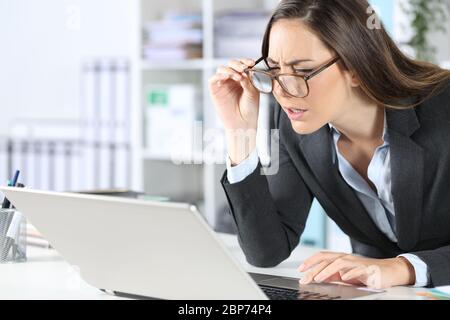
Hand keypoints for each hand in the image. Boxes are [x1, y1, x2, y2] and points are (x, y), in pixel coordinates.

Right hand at [209, 58, 259, 130]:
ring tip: (238, 76)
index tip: (251, 63)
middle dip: (238, 64)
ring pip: (222, 69)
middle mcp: (232, 79)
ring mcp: (223, 83)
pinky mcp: (215, 90)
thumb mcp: (253, 92)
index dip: (245, 61)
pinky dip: (219, 75)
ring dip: (230, 70)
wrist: (243, 122)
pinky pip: (213, 79)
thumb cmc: (250, 108)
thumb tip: (243, 70)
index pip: (242, 64)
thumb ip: (248, 80)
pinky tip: (227, 77)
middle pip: (231, 64)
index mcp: (243, 77)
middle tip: (244, 69)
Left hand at [298, 252, 415, 289]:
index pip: (322, 257)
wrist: (388, 271)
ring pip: (339, 264)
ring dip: (327, 271)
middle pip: (327, 260)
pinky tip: (344, 278)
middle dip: (314, 269)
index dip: (310, 262)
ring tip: (318, 278)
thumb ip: (331, 274)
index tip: (300, 270)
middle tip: (305, 278)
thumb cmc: (365, 273)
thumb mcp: (344, 274)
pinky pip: (358, 270)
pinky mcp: (368, 270)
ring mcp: (357, 263)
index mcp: (340, 258)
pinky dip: (350, 273)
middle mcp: (347, 258)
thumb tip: (316, 277)